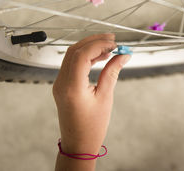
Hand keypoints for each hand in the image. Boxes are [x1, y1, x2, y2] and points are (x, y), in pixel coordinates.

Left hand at [53, 34, 129, 160]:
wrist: (78, 144)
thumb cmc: (92, 126)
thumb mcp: (106, 97)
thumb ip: (112, 72)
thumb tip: (123, 56)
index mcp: (72, 87)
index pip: (81, 55)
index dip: (98, 44)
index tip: (115, 44)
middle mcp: (61, 83)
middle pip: (74, 51)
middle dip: (93, 41)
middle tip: (113, 40)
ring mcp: (59, 83)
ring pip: (71, 55)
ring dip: (89, 47)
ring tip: (109, 47)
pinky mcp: (62, 85)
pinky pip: (71, 64)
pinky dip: (85, 57)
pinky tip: (100, 57)